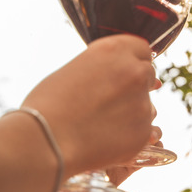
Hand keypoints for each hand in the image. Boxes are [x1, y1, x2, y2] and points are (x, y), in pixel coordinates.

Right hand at [21, 35, 158, 174]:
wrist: (43, 142)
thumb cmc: (48, 106)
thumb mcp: (75, 69)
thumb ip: (104, 67)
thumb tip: (131, 74)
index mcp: (115, 50)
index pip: (142, 49)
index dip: (132, 62)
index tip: (121, 74)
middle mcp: (134, 72)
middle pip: (147, 75)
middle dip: (134, 87)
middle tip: (109, 102)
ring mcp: (142, 103)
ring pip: (148, 106)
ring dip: (133, 112)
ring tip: (102, 124)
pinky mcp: (144, 131)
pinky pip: (146, 131)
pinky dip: (131, 136)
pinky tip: (108, 139)